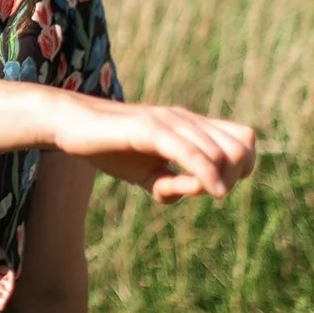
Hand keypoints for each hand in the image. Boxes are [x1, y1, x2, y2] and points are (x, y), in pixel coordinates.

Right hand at [55, 100, 256, 201]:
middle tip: (204, 193)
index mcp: (188, 125)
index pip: (243, 139)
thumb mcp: (147, 173)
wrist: (70, 125)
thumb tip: (196, 193)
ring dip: (216, 181)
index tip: (216, 186)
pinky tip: (206, 191)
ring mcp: (169, 122)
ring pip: (220, 152)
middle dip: (234, 177)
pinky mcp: (149, 129)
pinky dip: (204, 174)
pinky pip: (189, 152)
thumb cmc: (108, 147)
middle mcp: (185, 119)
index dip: (242, 167)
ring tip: (183, 190)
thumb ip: (173, 183)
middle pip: (240, 147)